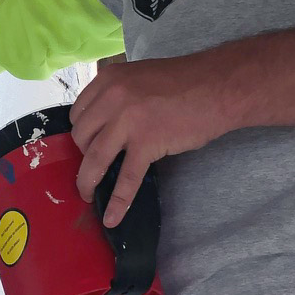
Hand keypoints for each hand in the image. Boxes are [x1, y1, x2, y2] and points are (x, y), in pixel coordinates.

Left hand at [71, 55, 235, 226]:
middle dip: (83, 155)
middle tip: (96, 166)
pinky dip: (118, 201)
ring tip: (88, 195)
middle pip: (81, 136)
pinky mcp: (147, 142)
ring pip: (95, 159)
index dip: (81, 133)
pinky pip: (127, 178)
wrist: (217, 87)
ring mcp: (128, 121)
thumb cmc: (184, 82)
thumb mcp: (138, 78)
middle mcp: (111, 98)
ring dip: (87, 181)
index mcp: (108, 79)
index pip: (77, 113)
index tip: (88, 145)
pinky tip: (112, 217)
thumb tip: (105, 125)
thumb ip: (118, 95)